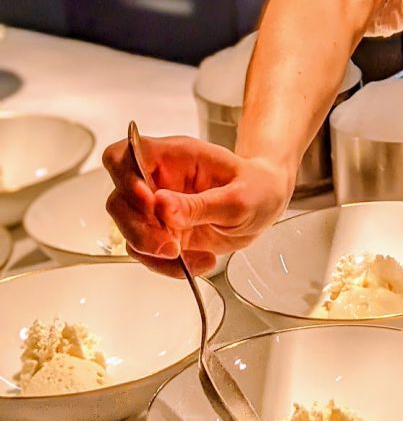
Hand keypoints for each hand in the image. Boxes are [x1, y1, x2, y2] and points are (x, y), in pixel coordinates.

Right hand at [103, 135, 293, 277]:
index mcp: (175, 156)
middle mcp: (159, 180)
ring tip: (189, 257)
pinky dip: (167, 266)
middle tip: (170, 246)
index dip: (124, 179)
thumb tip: (161, 205)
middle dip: (138, 230)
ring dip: (153, 253)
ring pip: (128, 232)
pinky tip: (200, 262)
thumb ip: (199, 204)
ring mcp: (158, 208)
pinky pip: (147, 253)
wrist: (266, 204)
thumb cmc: (256, 187)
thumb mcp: (237, 197)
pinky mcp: (163, 233)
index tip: (148, 204)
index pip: (125, 154)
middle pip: (119, 201)